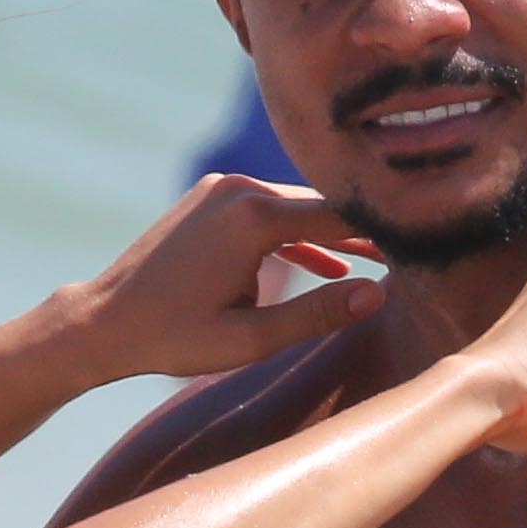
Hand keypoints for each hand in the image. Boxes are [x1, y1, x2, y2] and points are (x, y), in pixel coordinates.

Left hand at [55, 173, 384, 382]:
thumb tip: (379, 295)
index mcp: (253, 217)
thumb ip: (318, 314)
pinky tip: (326, 263)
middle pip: (321, 205)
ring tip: (379, 260)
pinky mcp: (210, 197)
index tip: (425, 241)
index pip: (341, 215)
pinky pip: (269, 211)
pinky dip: (297, 235)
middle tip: (415, 248)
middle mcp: (239, 189)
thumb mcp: (252, 338)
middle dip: (365, 229)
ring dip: (333, 233)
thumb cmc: (173, 338)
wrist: (102, 322)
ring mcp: (221, 189)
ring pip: (296, 206)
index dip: (385, 231)